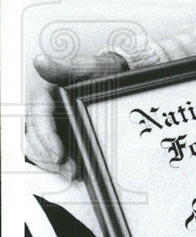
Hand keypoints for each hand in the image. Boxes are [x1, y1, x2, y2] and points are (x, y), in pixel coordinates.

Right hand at [25, 52, 127, 176]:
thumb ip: (67, 69)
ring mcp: (49, 123)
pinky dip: (55, 163)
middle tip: (70, 170)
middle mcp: (43, 109)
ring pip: (37, 147)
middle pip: (36, 137)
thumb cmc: (103, 72)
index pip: (38, 117)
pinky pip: (46, 152)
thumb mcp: (91, 68)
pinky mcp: (57, 133)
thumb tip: (40, 62)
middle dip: (50, 156)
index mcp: (47, 93)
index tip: (59, 155)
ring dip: (51, 163)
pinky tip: (69, 171)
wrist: (118, 78)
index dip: (46, 137)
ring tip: (73, 174)